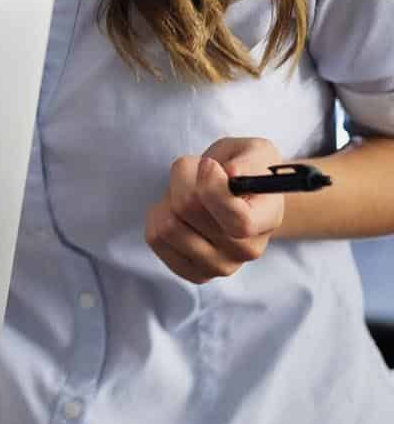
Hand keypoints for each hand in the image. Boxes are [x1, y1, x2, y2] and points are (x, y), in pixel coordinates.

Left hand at [145, 136, 287, 283]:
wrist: (238, 196)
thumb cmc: (245, 168)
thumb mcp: (254, 151)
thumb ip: (247, 160)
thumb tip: (231, 173)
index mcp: (268, 219)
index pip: (237, 220)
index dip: (212, 190)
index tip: (207, 164)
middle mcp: (248, 249)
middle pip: (190, 210)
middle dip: (184, 179)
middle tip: (196, 173)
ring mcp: (221, 266)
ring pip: (168, 226)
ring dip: (168, 198)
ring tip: (185, 192)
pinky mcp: (195, 272)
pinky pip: (155, 239)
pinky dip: (157, 216)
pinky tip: (175, 211)